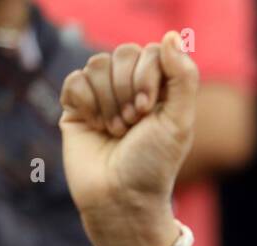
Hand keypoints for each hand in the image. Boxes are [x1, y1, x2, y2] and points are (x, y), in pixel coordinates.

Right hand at [59, 32, 197, 245]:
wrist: (120, 197)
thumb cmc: (154, 165)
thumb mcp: (178, 122)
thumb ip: (182, 78)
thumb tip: (172, 36)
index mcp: (161, 91)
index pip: (151, 52)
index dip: (146, 76)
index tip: (147, 109)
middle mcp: (132, 90)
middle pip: (122, 54)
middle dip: (128, 88)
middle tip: (132, 122)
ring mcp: (103, 96)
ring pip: (97, 65)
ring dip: (109, 101)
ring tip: (117, 131)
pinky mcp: (76, 106)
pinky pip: (75, 80)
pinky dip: (87, 104)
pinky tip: (95, 127)